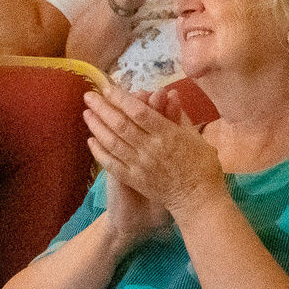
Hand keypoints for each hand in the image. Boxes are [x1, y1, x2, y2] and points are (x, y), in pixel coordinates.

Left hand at [83, 82, 222, 225]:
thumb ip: (178, 115)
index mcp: (167, 135)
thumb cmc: (201, 165)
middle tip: (89, 96)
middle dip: (102, 108)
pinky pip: (112, 164)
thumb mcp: (194, 136)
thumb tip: (169, 92)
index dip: (121, 98)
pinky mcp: (133, 180)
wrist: (197, 199)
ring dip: (97, 126)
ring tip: (87, 113)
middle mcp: (150, 149)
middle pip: (121, 124)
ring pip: (112, 142)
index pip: (139, 112)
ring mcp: (140, 165)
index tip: (108, 88)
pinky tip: (91, 140)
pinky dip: (99, 151)